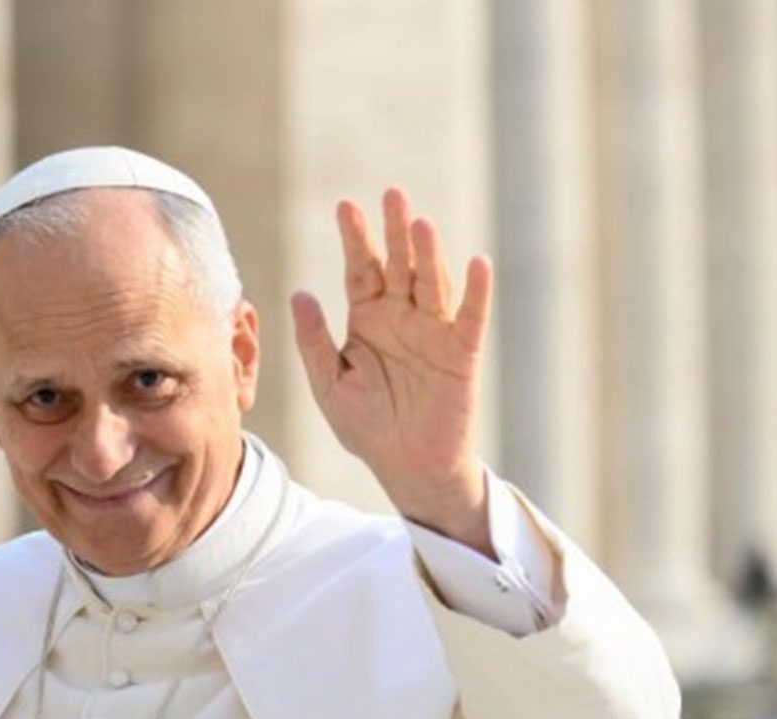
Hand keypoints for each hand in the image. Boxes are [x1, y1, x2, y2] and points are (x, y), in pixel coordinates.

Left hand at [291, 188, 495, 555]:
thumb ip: (314, 342)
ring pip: (433, 283)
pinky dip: (476, 292)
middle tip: (391, 193)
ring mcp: (435, 333)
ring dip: (429, 253)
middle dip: (394, 231)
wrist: (406, 467)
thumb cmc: (366, 427)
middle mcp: (403, 317)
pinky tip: (476, 263)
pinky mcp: (462, 355)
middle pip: (399, 265)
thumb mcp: (329, 384)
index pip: (361, 269)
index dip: (356, 239)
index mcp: (368, 319)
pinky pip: (470, 319)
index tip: (346, 206)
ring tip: (419, 223)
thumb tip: (299, 294)